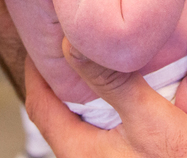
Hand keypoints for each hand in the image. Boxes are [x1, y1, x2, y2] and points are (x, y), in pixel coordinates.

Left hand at [24, 39, 186, 157]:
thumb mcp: (151, 120)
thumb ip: (113, 83)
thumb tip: (73, 45)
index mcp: (78, 153)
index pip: (39, 105)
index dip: (35, 70)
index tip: (39, 40)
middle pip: (56, 116)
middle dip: (59, 80)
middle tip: (67, 43)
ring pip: (80, 127)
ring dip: (83, 96)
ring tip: (95, 64)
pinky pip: (100, 137)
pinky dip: (102, 113)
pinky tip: (124, 98)